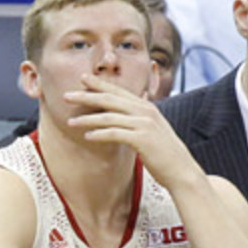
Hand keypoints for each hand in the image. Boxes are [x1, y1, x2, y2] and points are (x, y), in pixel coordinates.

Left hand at [64, 74, 199, 190]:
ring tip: (69, 122)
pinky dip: (99, 134)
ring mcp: (144, 124)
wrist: (181, 169)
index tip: (82, 78)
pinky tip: (87, 136)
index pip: (118, 91)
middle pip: (110, 99)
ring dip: (87, 118)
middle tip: (66, 95)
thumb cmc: (163, 152)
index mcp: (145, 106)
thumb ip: (136, 119)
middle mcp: (145, 111)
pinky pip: (115, 133)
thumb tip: (121, 115)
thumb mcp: (150, 129)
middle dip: (86, 96)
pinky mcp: (142, 139)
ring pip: (109, 116)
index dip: (100, 84)